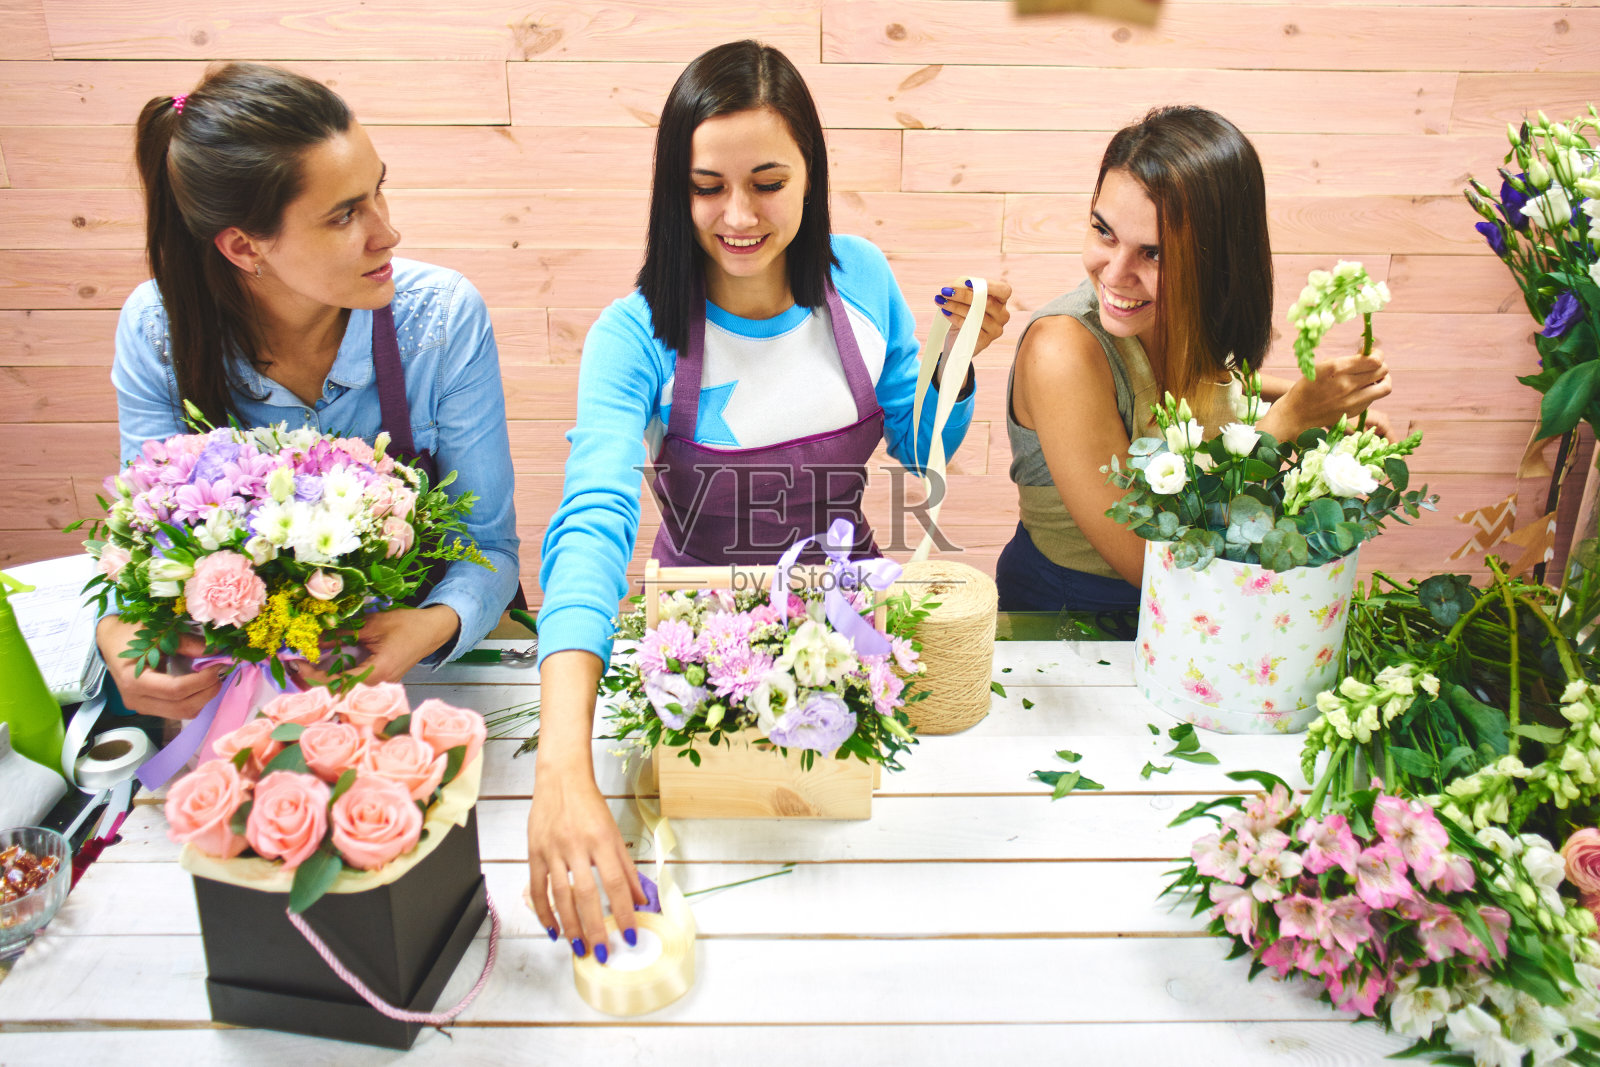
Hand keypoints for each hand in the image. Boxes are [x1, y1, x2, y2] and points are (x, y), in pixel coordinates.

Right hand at [94, 615, 221, 718]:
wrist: (110, 640)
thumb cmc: (133, 633)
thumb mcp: (160, 633)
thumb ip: (188, 643)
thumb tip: (218, 651)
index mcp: (134, 680)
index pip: (176, 690)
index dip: (202, 680)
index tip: (219, 666)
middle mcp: (136, 700)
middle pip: (181, 707)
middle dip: (207, 692)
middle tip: (221, 673)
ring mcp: (141, 707)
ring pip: (181, 713)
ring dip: (202, 699)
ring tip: (213, 679)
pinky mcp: (148, 708)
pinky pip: (176, 712)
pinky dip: (194, 701)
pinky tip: (201, 685)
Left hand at [293, 604, 459, 686]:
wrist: (433, 630)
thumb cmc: (406, 625)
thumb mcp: (371, 625)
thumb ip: (342, 633)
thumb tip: (313, 637)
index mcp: (376, 673)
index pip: (336, 685)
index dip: (312, 676)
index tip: (297, 661)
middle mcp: (376, 686)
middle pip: (336, 693)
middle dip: (312, 680)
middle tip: (295, 663)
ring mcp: (378, 686)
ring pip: (343, 690)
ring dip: (322, 679)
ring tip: (305, 663)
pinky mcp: (378, 681)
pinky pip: (352, 684)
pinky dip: (335, 676)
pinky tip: (324, 665)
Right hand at [526, 763, 645, 958]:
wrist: (560, 779)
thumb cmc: (590, 806)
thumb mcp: (614, 833)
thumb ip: (627, 868)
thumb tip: (642, 899)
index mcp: (602, 840)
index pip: (615, 883)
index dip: (624, 912)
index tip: (631, 934)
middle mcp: (577, 846)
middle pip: (586, 895)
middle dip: (596, 928)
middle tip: (602, 953)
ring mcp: (553, 850)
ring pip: (561, 896)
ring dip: (571, 926)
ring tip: (580, 947)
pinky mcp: (534, 853)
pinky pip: (538, 889)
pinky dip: (545, 912)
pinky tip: (554, 930)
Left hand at [935, 278, 1012, 356]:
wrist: (957, 341)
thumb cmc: (963, 316)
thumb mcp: (965, 300)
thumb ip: (965, 291)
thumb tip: (955, 286)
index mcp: (1001, 301)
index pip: (1004, 290)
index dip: (988, 285)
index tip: (966, 282)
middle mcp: (1002, 315)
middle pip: (987, 301)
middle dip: (963, 294)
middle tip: (946, 291)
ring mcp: (995, 329)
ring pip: (977, 314)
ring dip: (955, 306)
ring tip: (941, 301)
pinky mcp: (985, 341)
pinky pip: (971, 327)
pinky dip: (956, 318)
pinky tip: (946, 313)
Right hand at [1263, 349, 1391, 440]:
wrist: (1296, 414)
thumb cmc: (1308, 387)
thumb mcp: (1322, 367)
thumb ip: (1346, 361)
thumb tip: (1368, 354)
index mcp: (1336, 368)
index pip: (1374, 360)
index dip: (1377, 354)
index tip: (1371, 354)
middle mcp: (1347, 384)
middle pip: (1382, 370)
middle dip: (1380, 365)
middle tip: (1373, 366)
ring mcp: (1352, 400)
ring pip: (1385, 387)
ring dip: (1383, 380)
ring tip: (1375, 379)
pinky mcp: (1354, 411)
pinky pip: (1373, 398)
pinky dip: (1372, 392)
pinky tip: (1361, 391)